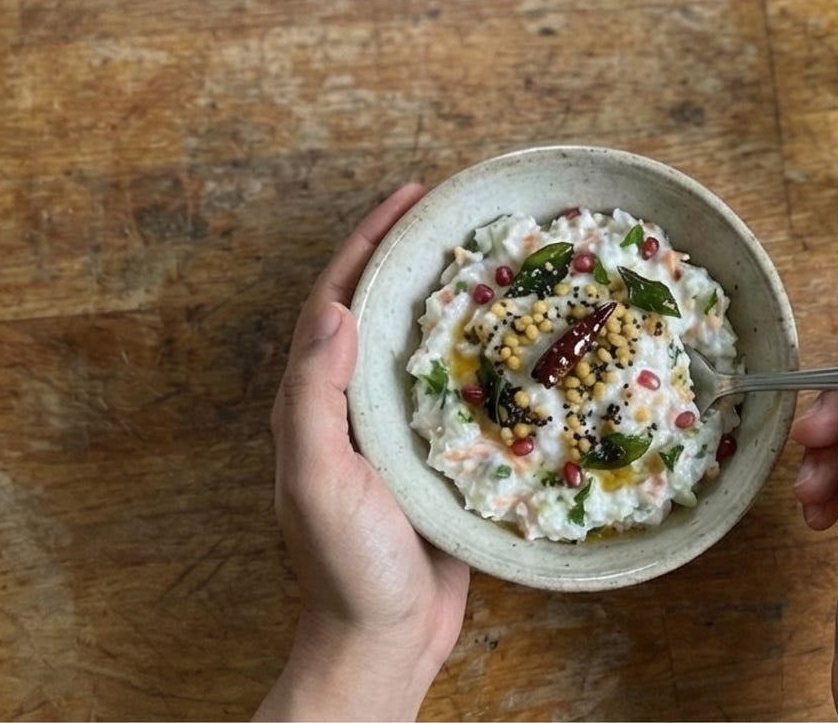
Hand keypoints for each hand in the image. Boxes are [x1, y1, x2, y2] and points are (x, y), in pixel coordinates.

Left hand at [257, 183, 469, 721]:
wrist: (385, 640)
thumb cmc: (347, 568)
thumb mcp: (317, 483)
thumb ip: (315, 401)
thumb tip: (335, 311)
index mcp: (317, 403)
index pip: (336, 300)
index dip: (367, 243)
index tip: (409, 198)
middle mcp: (353, 407)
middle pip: (380, 310)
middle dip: (411, 255)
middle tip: (458, 214)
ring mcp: (396, 431)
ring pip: (422, 345)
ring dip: (451, 299)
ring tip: (496, 260)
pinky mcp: (438, 457)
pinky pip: (461, 390)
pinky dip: (485, 356)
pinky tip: (523, 343)